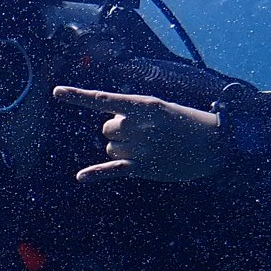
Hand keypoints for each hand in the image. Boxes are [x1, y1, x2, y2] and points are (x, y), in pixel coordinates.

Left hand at [56, 85, 223, 182]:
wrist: (214, 145)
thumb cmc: (186, 123)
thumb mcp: (161, 109)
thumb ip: (134, 113)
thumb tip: (110, 124)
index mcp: (143, 105)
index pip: (103, 100)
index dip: (78, 96)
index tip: (56, 92)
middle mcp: (139, 126)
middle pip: (106, 129)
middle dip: (119, 132)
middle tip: (145, 134)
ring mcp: (140, 148)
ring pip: (111, 148)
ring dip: (122, 149)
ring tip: (149, 149)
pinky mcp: (142, 168)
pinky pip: (112, 170)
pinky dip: (95, 174)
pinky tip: (81, 177)